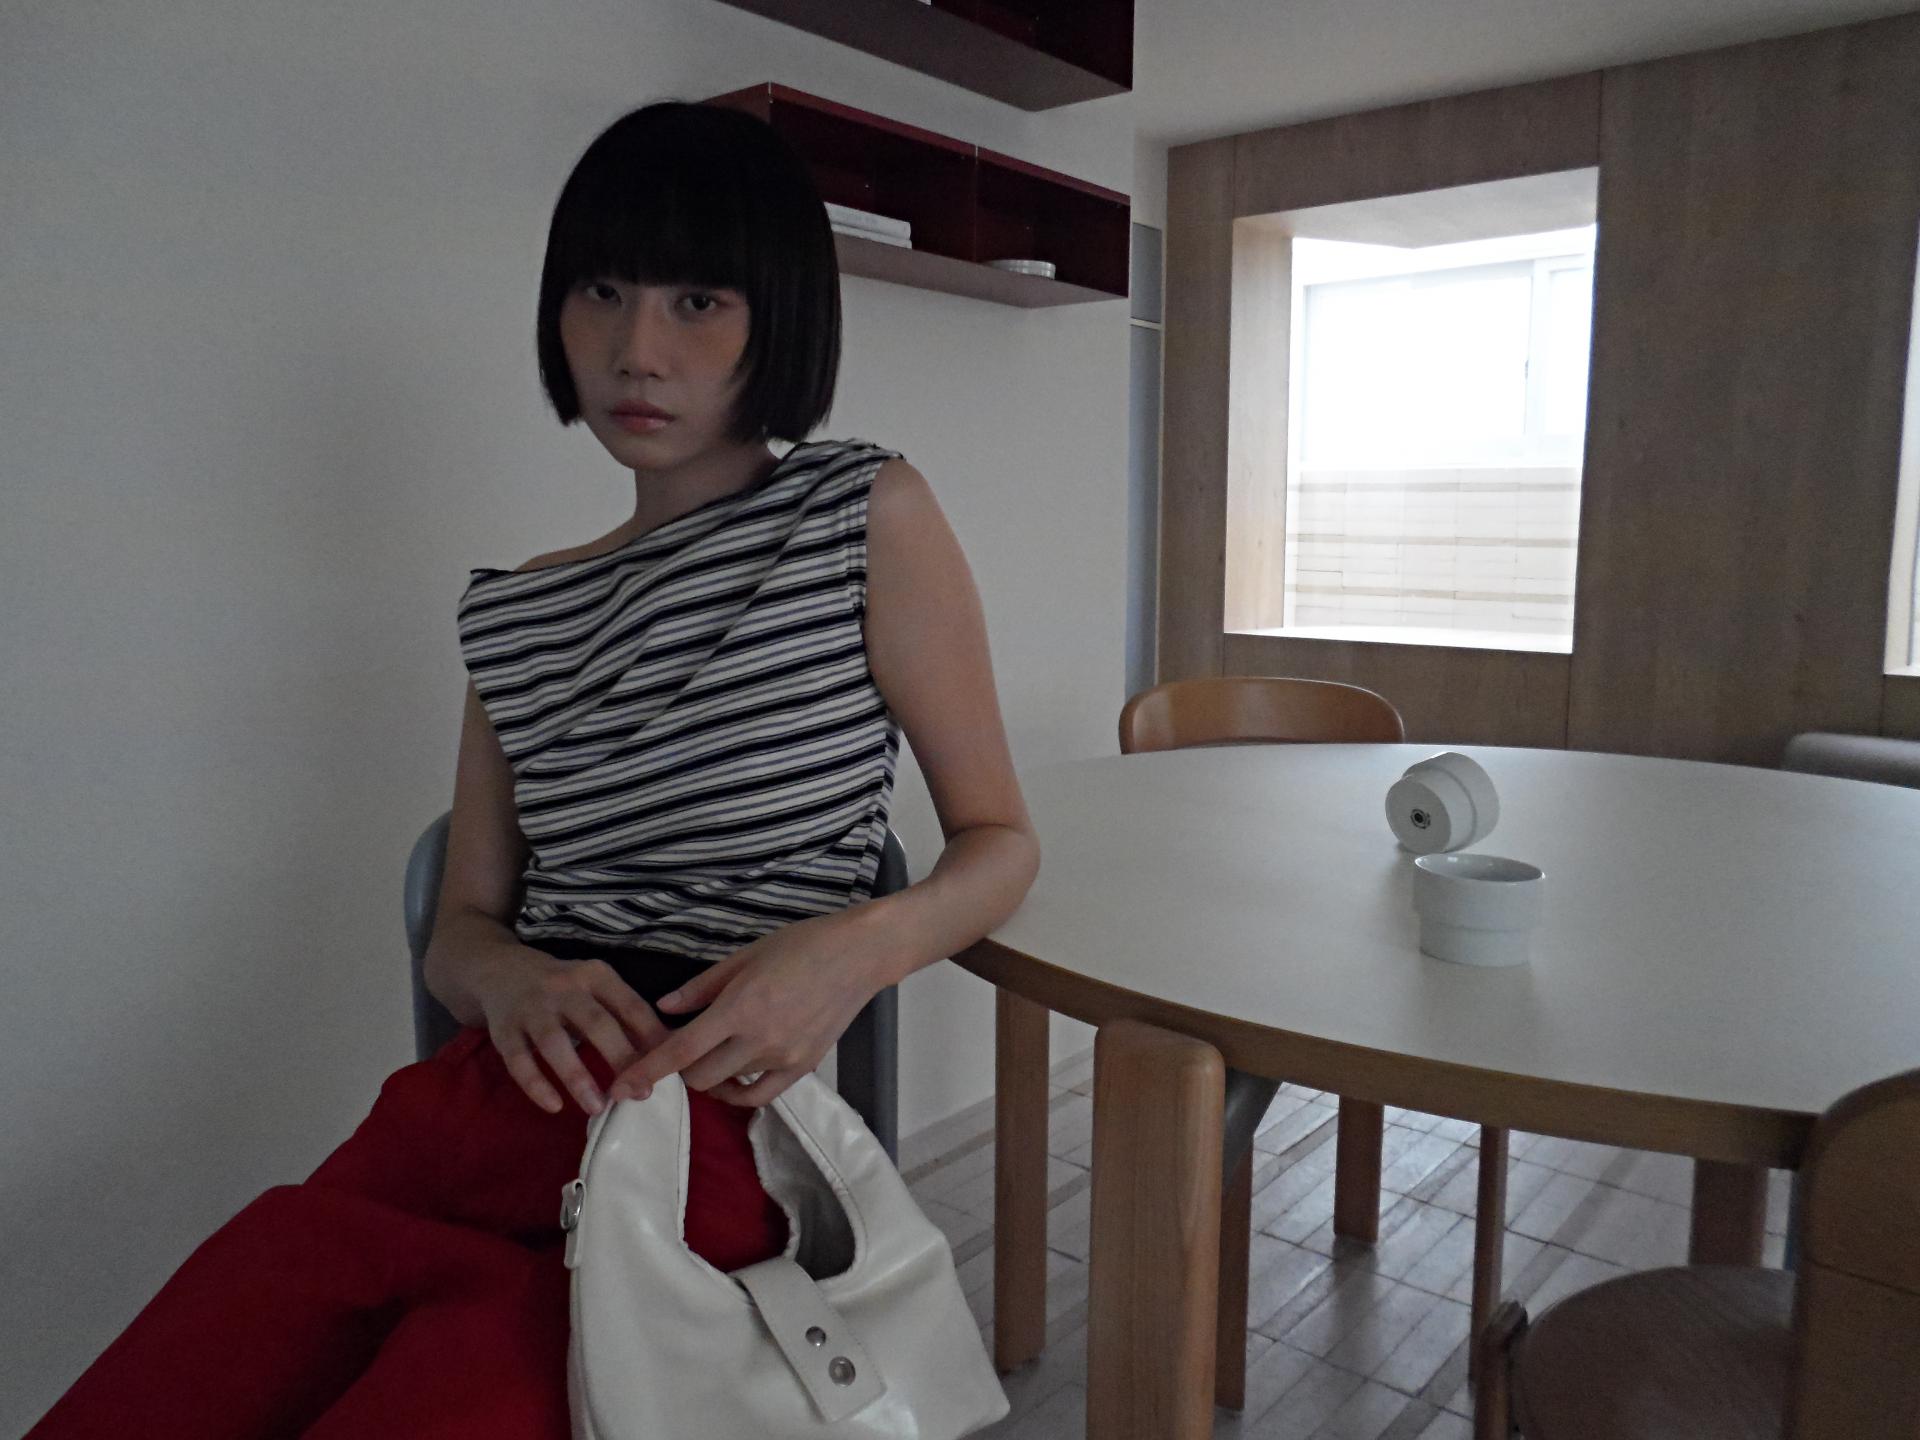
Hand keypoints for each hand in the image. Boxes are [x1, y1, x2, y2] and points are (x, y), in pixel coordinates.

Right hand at [472, 946, 670, 1115]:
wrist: (500, 970)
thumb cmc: (563, 988)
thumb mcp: (596, 988)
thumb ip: (626, 1015)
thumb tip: (670, 1051)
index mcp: (595, 976)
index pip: (630, 1005)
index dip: (650, 1035)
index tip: (669, 1066)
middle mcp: (564, 987)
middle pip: (596, 1023)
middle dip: (620, 1058)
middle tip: (639, 1093)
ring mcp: (531, 1008)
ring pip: (554, 1043)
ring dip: (577, 1076)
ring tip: (597, 1107)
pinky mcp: (504, 1029)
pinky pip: (518, 1060)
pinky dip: (536, 1085)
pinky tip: (554, 1106)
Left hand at [605, 912, 890, 1109]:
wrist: (858, 956)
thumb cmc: (801, 945)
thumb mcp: (744, 956)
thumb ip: (700, 987)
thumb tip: (662, 1008)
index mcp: (740, 1008)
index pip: (682, 1050)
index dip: (647, 1070)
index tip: (621, 1087)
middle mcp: (759, 1040)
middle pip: (700, 1076)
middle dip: (680, 1069)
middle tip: (679, 1048)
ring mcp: (784, 1058)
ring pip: (728, 1084)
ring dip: (711, 1075)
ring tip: (711, 1053)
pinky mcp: (804, 1068)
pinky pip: (760, 1095)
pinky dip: (738, 1091)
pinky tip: (732, 1076)